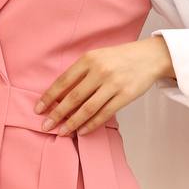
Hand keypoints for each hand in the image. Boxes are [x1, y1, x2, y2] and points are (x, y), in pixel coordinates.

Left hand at [33, 37, 174, 135]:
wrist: (149, 57)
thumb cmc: (119, 58)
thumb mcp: (97, 57)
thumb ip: (80, 73)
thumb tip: (59, 96)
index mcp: (89, 59)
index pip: (64, 81)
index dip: (49, 96)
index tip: (38, 108)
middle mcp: (100, 71)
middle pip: (73, 97)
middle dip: (57, 113)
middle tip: (46, 125)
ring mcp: (113, 84)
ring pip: (88, 108)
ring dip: (72, 123)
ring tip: (62, 132)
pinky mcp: (125, 96)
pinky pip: (104, 114)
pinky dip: (91, 124)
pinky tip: (82, 131)